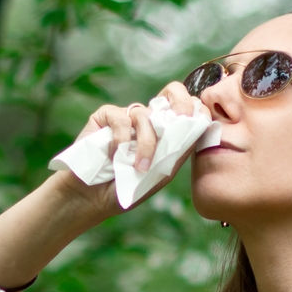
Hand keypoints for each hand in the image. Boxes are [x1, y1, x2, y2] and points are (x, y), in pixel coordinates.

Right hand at [55, 82, 209, 214]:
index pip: (186, 110)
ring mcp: (126, 117)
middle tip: (182, 119)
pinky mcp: (105, 117)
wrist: (90, 198)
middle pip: (172, 92)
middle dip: (182, 102)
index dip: (196, 109)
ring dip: (146, 144)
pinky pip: (121, 119)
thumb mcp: (159, 175)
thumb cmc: (125, 189)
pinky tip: (116, 157)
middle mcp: (148, 121)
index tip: (201, 120)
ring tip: (138, 167)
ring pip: (146, 116)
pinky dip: (122, 139)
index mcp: (164, 133)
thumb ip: (177, 152)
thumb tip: (197, 129)